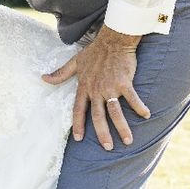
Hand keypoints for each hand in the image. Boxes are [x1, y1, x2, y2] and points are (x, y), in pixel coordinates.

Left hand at [43, 27, 150, 149]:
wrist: (112, 41)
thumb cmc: (94, 52)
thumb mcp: (74, 63)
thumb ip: (60, 74)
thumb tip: (43, 78)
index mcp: (84, 87)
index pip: (78, 109)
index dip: (77, 124)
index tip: (77, 138)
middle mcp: (96, 90)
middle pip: (98, 116)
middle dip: (102, 133)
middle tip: (107, 147)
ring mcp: (110, 87)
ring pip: (115, 112)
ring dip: (121, 127)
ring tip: (127, 141)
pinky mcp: (124, 83)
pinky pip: (132, 98)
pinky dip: (139, 107)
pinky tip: (146, 116)